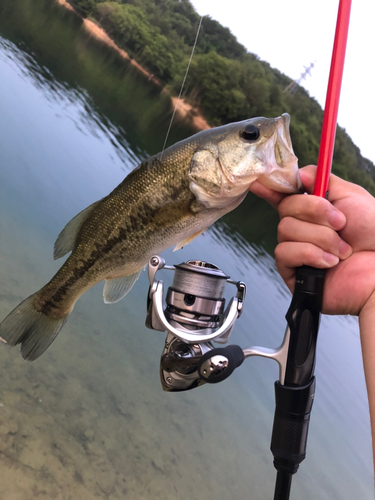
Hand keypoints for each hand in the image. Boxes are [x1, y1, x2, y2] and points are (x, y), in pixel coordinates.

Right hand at [249, 165, 374, 315]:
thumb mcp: (352, 196)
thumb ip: (323, 180)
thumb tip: (298, 173)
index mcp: (315, 212)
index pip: (286, 196)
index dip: (272, 187)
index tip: (260, 182)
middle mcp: (304, 229)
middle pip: (286, 206)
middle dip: (315, 211)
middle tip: (340, 223)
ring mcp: (297, 250)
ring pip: (285, 229)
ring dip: (320, 237)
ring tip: (342, 250)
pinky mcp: (292, 272)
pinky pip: (285, 252)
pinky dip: (311, 254)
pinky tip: (330, 263)